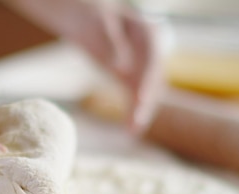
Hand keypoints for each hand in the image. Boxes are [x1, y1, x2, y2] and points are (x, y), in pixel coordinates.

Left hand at [68, 2, 160, 132]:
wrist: (84, 19)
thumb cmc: (88, 16)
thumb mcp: (94, 25)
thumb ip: (107, 42)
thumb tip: (119, 66)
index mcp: (146, 31)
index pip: (151, 58)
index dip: (148, 79)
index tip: (140, 98)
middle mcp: (151, 49)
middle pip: (154, 78)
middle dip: (146, 101)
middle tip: (136, 122)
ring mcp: (144, 64)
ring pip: (148, 90)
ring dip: (142, 111)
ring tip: (133, 131)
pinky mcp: (134, 76)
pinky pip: (137, 95)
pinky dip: (134, 110)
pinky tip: (130, 129)